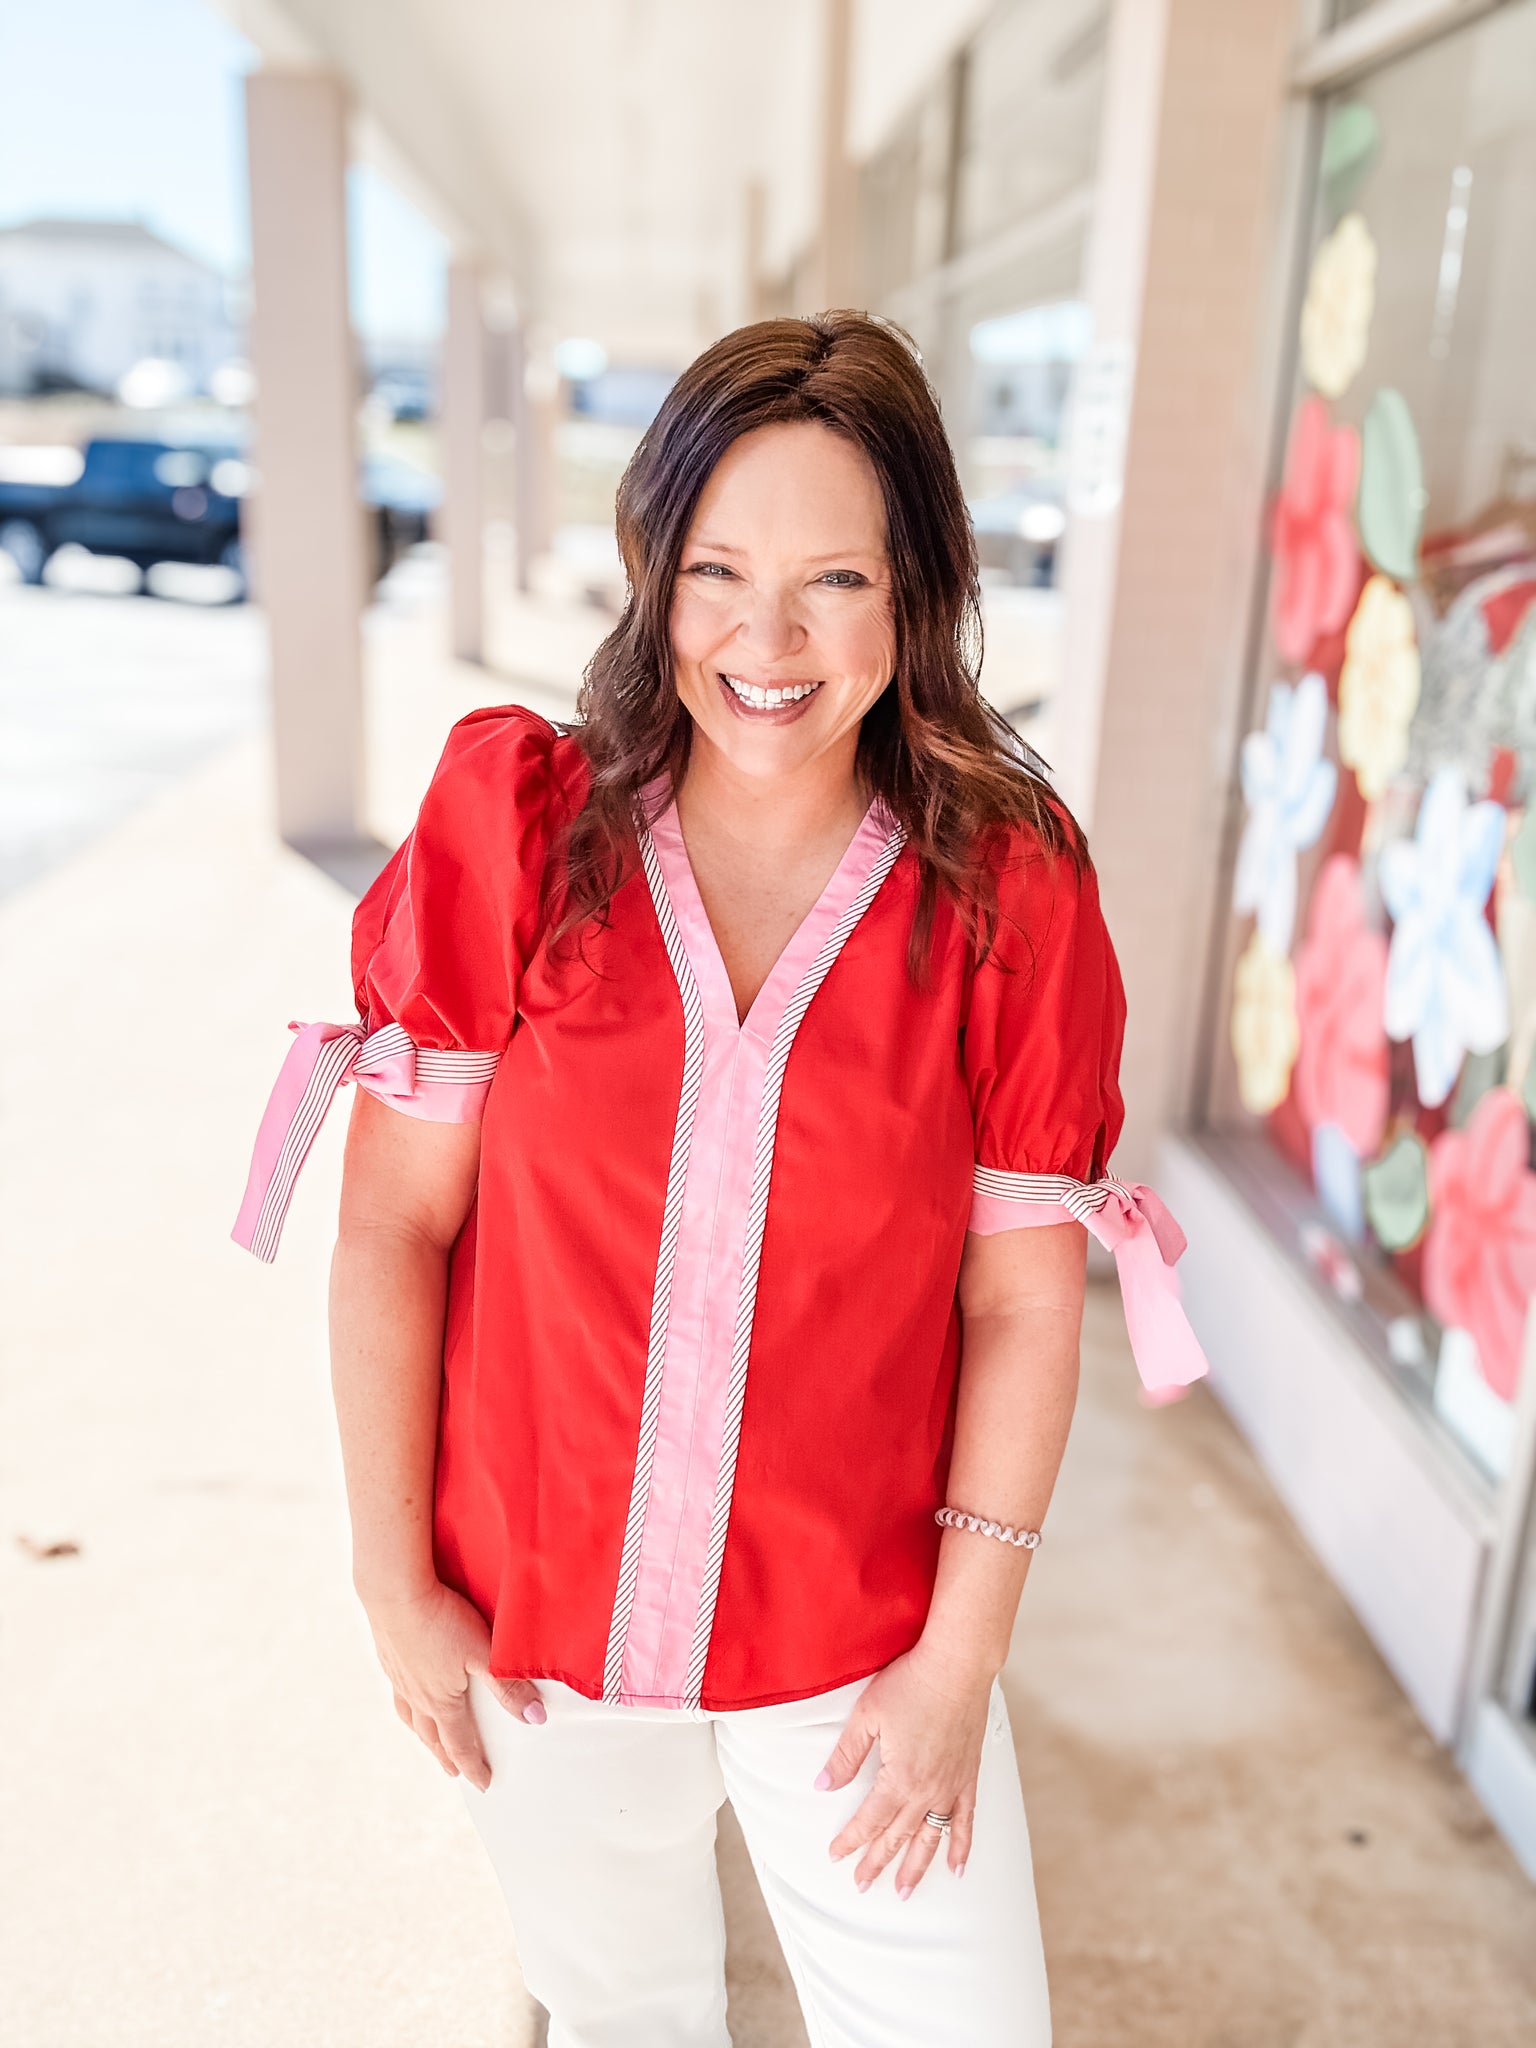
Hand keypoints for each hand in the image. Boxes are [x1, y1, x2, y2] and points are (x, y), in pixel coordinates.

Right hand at [362, 1579, 544, 1790]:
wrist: (394, 1592)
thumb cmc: (441, 1620)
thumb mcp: (483, 1653)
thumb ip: (509, 1686)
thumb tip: (535, 1718)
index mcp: (441, 1701)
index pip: (459, 1743)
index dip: (473, 1765)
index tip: (482, 1783)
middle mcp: (416, 1695)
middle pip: (431, 1735)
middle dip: (444, 1755)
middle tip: (452, 1770)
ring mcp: (399, 1676)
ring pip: (410, 1714)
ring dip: (421, 1731)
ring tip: (427, 1736)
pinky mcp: (388, 1654)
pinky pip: (398, 1688)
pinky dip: (405, 1700)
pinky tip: (407, 1687)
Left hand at [817, 1646, 991, 1894]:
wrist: (957, 1666)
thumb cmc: (910, 1684)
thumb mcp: (867, 1716)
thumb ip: (846, 1756)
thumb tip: (823, 1787)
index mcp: (898, 1779)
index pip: (869, 1820)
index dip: (850, 1840)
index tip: (836, 1856)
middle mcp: (926, 1791)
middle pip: (897, 1836)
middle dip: (877, 1862)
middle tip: (861, 1885)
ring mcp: (951, 1786)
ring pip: (931, 1837)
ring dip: (916, 1867)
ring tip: (903, 1891)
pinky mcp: (969, 1775)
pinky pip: (965, 1820)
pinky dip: (961, 1845)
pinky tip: (957, 1867)